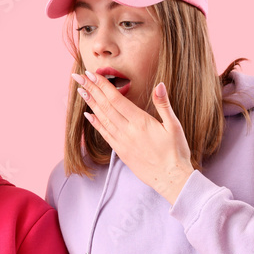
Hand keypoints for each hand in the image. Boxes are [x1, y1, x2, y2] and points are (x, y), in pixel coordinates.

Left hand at [73, 73, 194, 204]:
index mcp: (141, 122)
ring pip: (102, 119)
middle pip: (105, 107)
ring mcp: (122, 142)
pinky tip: (88, 115)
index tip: (91, 74)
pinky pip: (105, 135)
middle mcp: (128, 131)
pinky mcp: (121, 152)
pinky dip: (95, 123)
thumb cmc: (176, 152)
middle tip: (78, 77)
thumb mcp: (174, 126)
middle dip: (91, 90)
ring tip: (81, 91)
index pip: (116, 99)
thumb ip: (164, 105)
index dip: (102, 85)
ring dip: (90, 104)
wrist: (171, 179)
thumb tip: (159, 85)